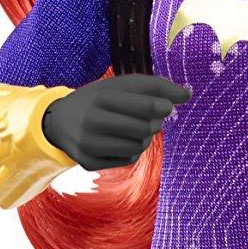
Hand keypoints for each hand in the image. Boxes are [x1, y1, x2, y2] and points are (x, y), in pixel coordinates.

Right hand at [42, 74, 189, 169]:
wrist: (59, 122)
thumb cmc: (99, 99)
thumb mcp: (119, 86)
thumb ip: (154, 87)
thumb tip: (188, 95)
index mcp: (101, 96)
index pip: (146, 105)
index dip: (164, 106)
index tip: (167, 107)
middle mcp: (93, 121)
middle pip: (146, 128)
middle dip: (155, 123)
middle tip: (153, 119)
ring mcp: (90, 144)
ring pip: (139, 146)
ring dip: (145, 137)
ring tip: (135, 128)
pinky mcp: (89, 162)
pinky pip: (128, 159)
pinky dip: (132, 149)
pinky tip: (121, 140)